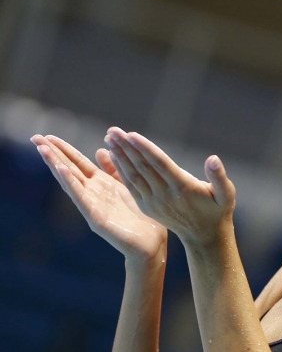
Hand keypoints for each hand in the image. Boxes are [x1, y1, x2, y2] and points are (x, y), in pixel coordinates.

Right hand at [30, 134, 167, 264]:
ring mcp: (92, 205)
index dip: (64, 149)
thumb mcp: (126, 186)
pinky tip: (61, 170)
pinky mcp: (95, 217)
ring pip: (71, 182)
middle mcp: (94, 193)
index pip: (78, 162)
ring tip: (44, 150)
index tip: (48, 136)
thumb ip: (113, 169)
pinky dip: (71, 183)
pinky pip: (81, 198)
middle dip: (54, 154)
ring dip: (57, 165)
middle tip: (35, 137)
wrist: (150, 242)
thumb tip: (100, 150)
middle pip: (70, 169)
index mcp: (101, 184)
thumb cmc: (140, 217)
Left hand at [103, 127, 235, 245]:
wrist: (204, 235)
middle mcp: (164, 195)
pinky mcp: (147, 206)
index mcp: (182, 188)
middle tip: (112, 130)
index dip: (145, 148)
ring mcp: (154, 202)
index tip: (130, 134)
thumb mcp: (226, 194)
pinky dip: (121, 171)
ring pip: (133, 176)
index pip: (160, 164)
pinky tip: (113, 157)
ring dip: (119, 157)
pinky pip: (132, 186)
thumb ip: (219, 177)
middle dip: (126, 148)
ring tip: (109, 138)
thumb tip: (213, 159)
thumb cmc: (218, 210)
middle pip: (142, 167)